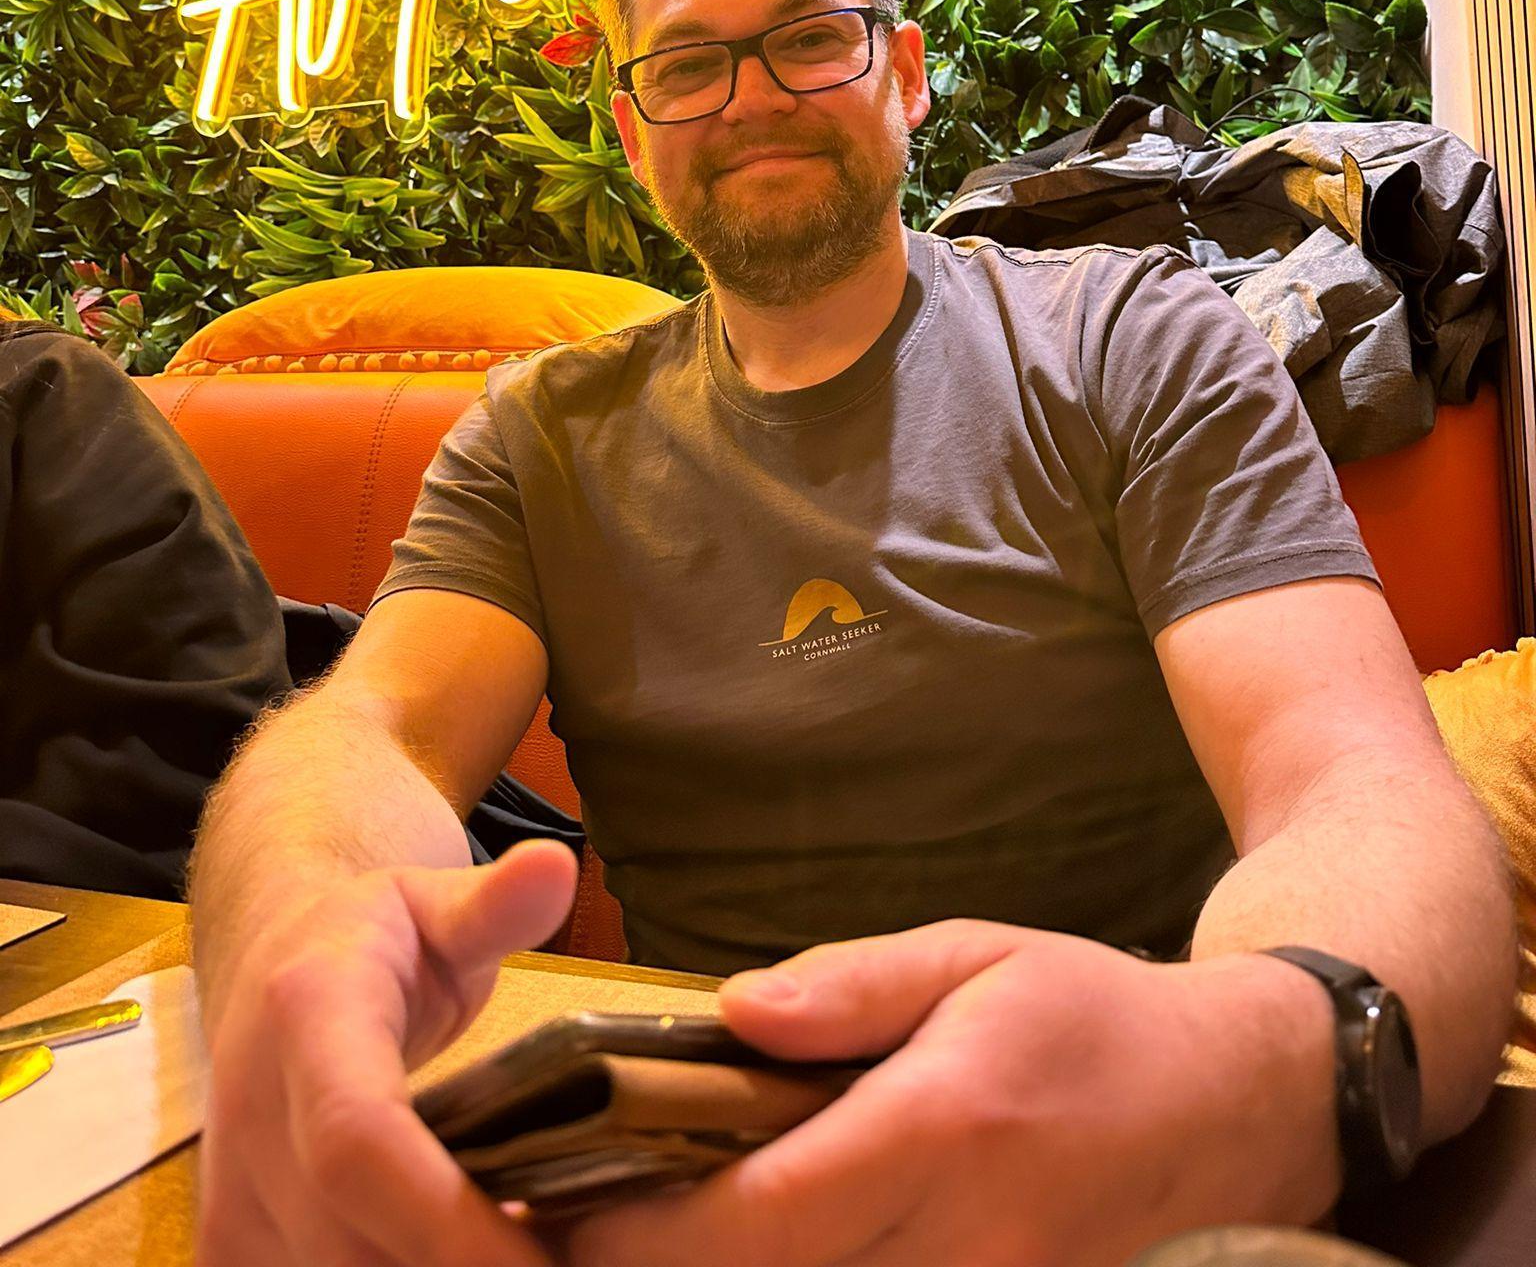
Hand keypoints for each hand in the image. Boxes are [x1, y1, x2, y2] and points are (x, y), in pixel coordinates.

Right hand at [195, 838, 576, 1266]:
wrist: (275, 959)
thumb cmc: (377, 937)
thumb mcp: (439, 904)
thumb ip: (496, 903)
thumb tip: (556, 867)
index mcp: (309, 1014)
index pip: (356, 1136)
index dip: (441, 1217)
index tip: (536, 1259)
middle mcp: (250, 1112)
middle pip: (342, 1244)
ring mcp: (228, 1189)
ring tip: (528, 1261)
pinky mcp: (228, 1244)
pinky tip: (461, 1266)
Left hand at [561, 919, 1338, 1266]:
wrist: (1225, 1106)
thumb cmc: (1085, 1009)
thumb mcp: (971, 954)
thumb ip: (851, 987)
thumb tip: (733, 1014)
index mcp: (946, 1128)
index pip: (768, 1209)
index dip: (649, 1228)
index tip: (564, 1205)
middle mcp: (965, 1241)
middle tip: (567, 1225)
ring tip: (635, 1235)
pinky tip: (741, 1248)